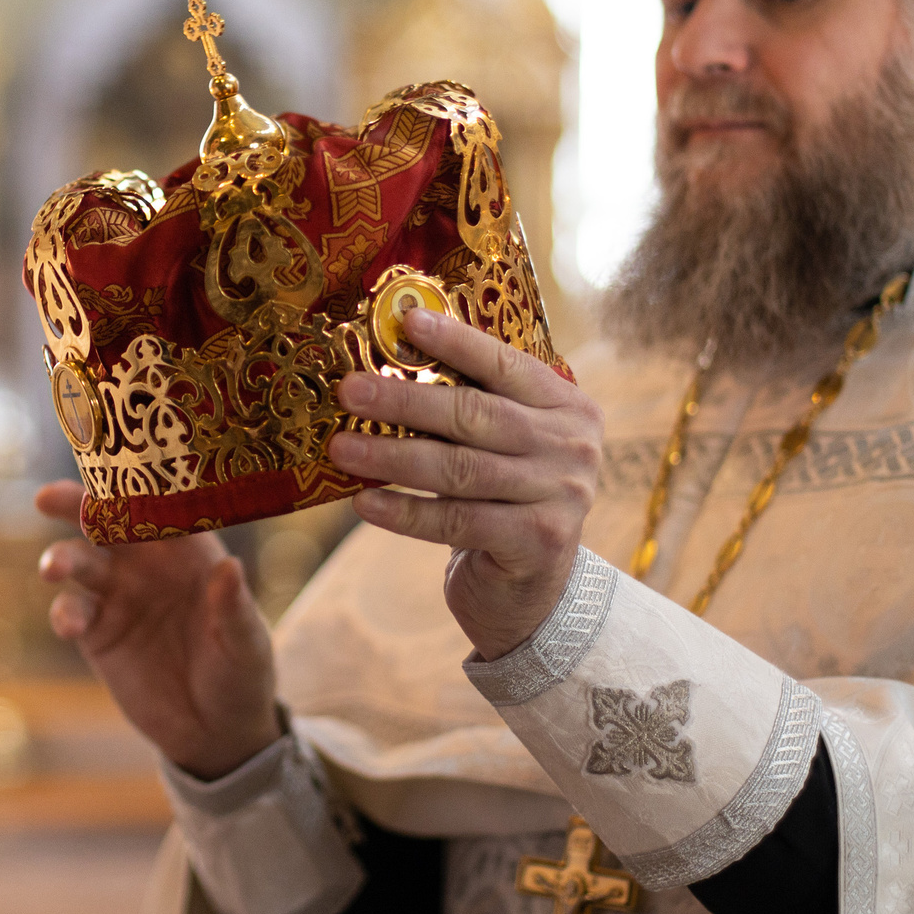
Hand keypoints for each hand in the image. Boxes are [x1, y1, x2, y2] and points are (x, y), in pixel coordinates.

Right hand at [36, 480, 280, 780]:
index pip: (161, 506)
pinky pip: (72, 613)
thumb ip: (235, 608)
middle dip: (77, 505)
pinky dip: (65, 613)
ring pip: (81, 562)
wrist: (216, 731)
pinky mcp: (97, 634)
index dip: (138, 486)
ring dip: (63, 558)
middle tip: (49, 498)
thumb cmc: (242, 674)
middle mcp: (149, 563)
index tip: (116, 474)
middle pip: (108, 522)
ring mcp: (118, 596)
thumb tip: (230, 567)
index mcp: (191, 550)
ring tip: (54, 568)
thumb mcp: (248, 645)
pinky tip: (71, 623)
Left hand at [327, 306, 602, 661]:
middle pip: (475, 415)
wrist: (535, 591)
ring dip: (392, 458)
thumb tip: (385, 366)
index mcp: (566, 405)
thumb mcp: (504, 445)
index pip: (504, 364)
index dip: (454, 342)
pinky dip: (405, 512)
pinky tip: (364, 503)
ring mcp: (561, 495)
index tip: (404, 323)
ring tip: (341, 449)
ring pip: (460, 469)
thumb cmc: (503, 500)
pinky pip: (456, 521)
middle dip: (404, 402)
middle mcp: (572, 445)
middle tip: (349, 391)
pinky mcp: (538, 541)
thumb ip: (470, 407)